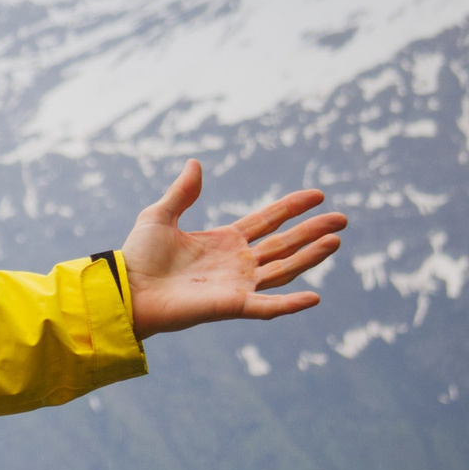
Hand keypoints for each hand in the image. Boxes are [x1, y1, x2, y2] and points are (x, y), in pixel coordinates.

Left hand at [122, 160, 346, 338]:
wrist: (125, 289)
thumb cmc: (138, 257)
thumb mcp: (159, 216)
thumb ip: (182, 192)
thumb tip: (194, 163)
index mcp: (224, 241)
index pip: (268, 221)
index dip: (291, 208)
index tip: (318, 195)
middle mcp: (237, 263)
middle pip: (284, 244)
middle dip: (313, 231)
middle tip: (343, 218)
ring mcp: (238, 285)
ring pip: (284, 269)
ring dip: (310, 256)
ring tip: (335, 240)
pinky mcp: (232, 306)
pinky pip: (268, 306)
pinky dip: (290, 304)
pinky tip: (315, 297)